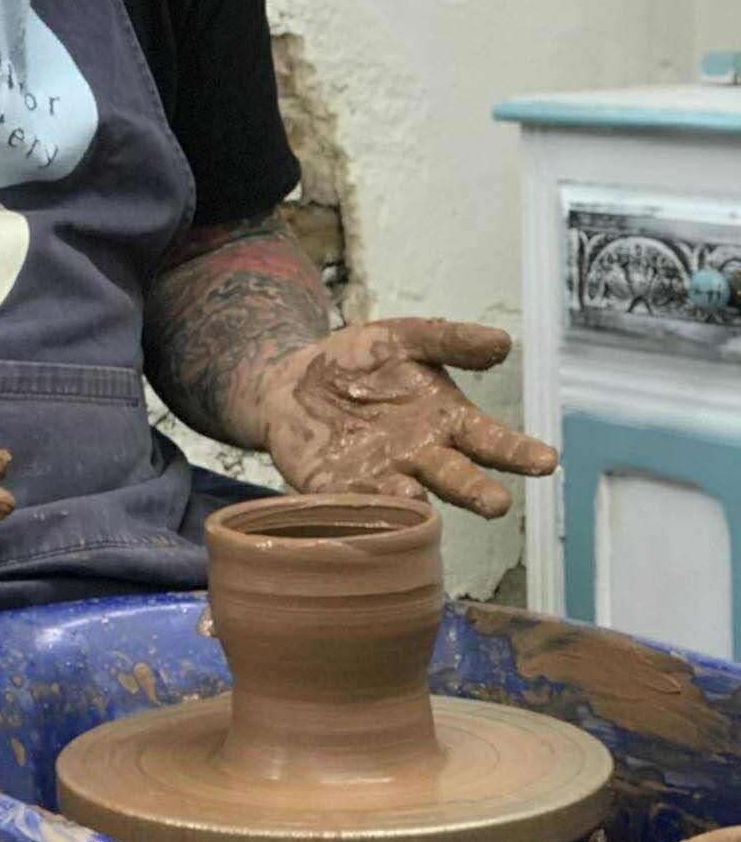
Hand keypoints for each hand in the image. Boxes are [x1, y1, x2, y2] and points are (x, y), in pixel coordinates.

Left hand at [257, 318, 556, 517]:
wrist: (296, 377)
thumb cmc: (364, 360)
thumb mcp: (407, 337)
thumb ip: (451, 340)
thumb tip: (503, 342)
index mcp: (446, 422)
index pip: (489, 440)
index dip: (517, 452)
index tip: (546, 461)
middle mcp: (420, 457)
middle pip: (454, 478)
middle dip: (475, 490)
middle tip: (497, 504)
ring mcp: (378, 475)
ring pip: (403, 496)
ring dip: (411, 500)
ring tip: (418, 498)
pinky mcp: (333, 486)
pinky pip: (347, 497)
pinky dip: (355, 501)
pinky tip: (361, 499)